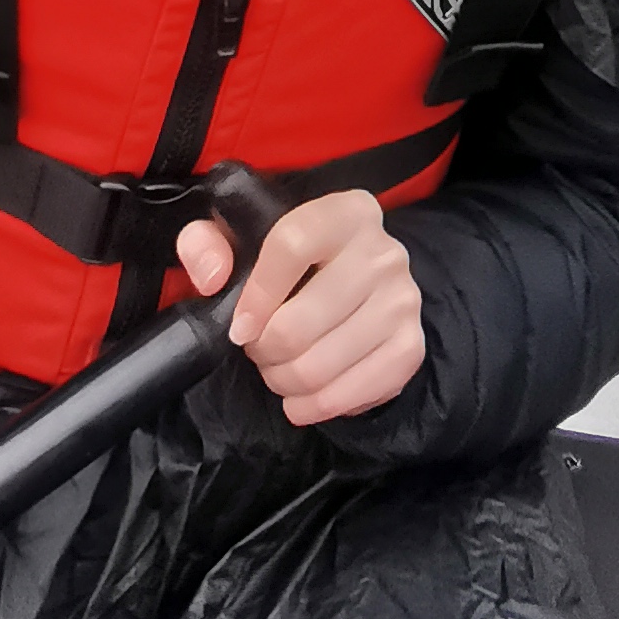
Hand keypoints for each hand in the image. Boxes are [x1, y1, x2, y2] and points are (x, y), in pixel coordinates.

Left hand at [175, 187, 424, 424]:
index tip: (239, 328)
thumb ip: (207, 243)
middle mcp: (385, 252)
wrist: (352, 282)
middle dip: (264, 350)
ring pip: (321, 365)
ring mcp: (403, 301)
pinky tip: (303, 398)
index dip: (256, 294)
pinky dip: (317, 407)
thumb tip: (213, 276)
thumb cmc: (289, 261)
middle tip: (258, 350)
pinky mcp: (412, 346)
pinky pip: (354, 393)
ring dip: (284, 381)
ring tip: (278, 371)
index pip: (292, 245)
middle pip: (301, 320)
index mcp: (345, 212)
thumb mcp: (241, 236)